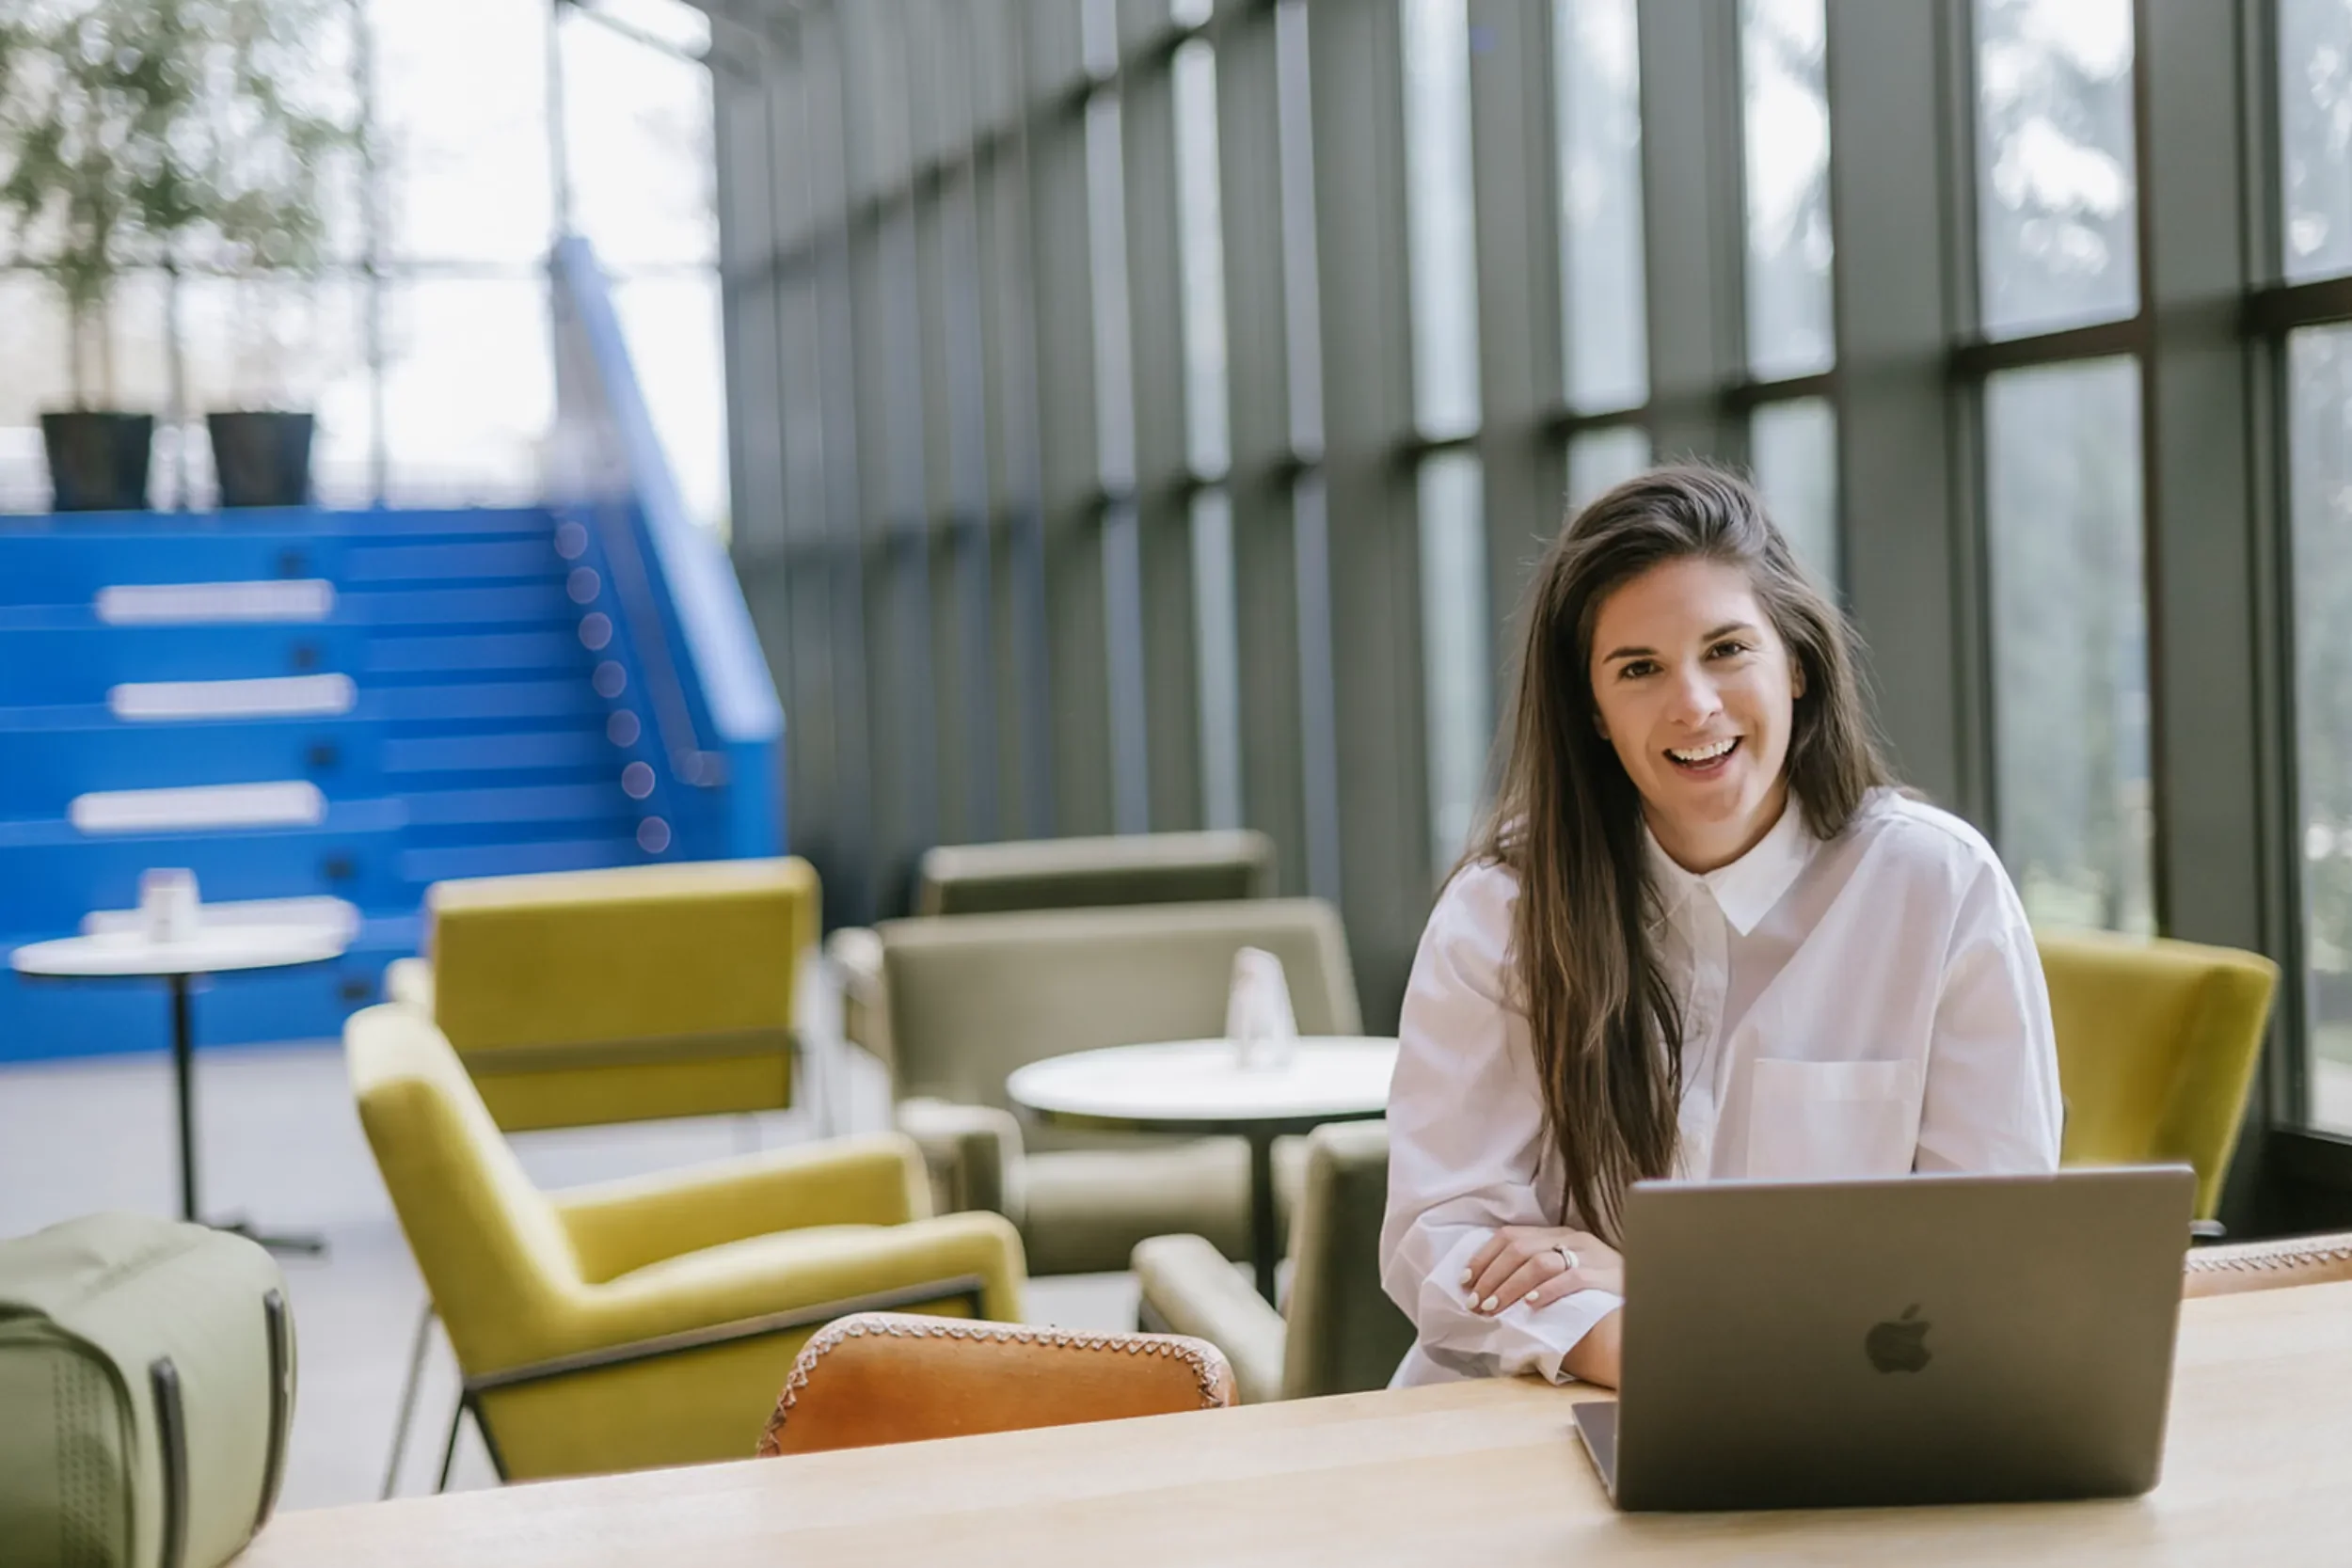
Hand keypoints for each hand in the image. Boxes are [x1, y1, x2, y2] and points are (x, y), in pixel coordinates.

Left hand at [1462, 1226, 1622, 1314]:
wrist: (1649, 1304)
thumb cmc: (1601, 1296)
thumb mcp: (1567, 1275)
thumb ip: (1538, 1274)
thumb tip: (1491, 1290)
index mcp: (1560, 1235)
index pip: (1511, 1236)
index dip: (1484, 1257)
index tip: (1465, 1281)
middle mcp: (1573, 1239)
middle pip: (1520, 1248)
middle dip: (1491, 1275)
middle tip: (1475, 1302)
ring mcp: (1591, 1256)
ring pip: (1540, 1262)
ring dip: (1510, 1285)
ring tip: (1494, 1306)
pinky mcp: (1607, 1276)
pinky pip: (1572, 1279)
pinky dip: (1547, 1291)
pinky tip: (1531, 1304)